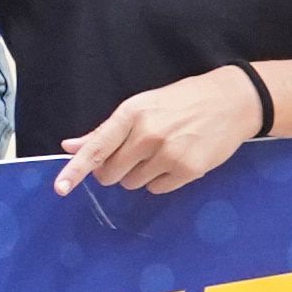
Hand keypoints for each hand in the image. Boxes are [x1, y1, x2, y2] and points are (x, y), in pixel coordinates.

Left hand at [52, 66, 264, 198]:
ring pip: (133, 183)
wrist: (231, 102)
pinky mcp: (188, 170)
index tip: (60, 188)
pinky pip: (157, 189)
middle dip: (114, 170)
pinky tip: (175, 161)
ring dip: (139, 174)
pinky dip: (160, 180)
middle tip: (132, 155)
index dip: (75, 170)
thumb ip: (105, 131)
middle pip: (110, 173)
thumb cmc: (181, 102)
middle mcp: (147, 134)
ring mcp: (168, 153)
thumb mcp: (141, 106)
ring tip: (160, 152)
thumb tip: (70, 147)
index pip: (96, 147)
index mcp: (131, 113)